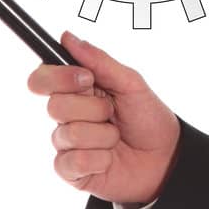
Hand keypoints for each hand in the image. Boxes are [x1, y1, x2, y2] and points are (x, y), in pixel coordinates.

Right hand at [29, 31, 181, 203]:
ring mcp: (66, 145)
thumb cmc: (148, 118)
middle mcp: (66, 116)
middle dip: (94, 109)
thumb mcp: (131, 83)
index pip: (42, 79)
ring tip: (116, 138)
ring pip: (69, 134)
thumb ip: (99, 60)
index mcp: (76, 91)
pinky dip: (100, 159)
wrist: (166, 156)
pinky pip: (74, 161)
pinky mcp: (71, 171)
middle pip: (55, 107)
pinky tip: (110, 159)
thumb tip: (67, 37)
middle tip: (113, 114)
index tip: (87, 79)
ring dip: (103, 135)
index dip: (58, 78)